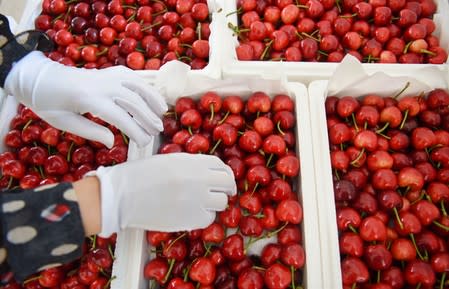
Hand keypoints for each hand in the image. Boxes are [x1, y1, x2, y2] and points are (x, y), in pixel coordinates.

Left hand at [4, 51, 166, 147]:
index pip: (120, 117)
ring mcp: (108, 75)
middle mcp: (103, 84)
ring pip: (138, 86)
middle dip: (148, 118)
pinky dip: (147, 87)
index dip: (135, 131)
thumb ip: (90, 132)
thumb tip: (113, 142)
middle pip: (133, 102)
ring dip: (152, 100)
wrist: (41, 78)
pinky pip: (134, 77)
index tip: (144, 143)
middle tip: (156, 133)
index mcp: (89, 99)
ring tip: (162, 114)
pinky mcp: (111, 71)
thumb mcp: (64, 123)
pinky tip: (154, 98)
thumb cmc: (50, 104)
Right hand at [87, 153, 236, 236]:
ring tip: (201, 204)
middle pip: (228, 183)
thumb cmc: (140, 175)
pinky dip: (203, 217)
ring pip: (221, 202)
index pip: (221, 166)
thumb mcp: (169, 160)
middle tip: (224, 193)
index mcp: (194, 161)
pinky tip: (190, 214)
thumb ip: (191, 165)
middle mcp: (201, 179)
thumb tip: (208, 173)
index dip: (224, 174)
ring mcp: (199, 200)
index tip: (223, 179)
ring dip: (215, 203)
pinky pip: (208, 218)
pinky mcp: (193, 219)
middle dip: (227, 188)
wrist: (122, 195)